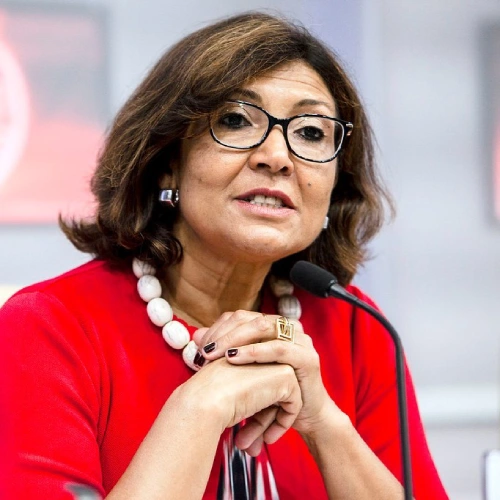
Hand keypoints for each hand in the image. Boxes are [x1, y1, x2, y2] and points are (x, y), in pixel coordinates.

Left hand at [193, 311, 344, 443]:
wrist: (304, 416)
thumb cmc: (274, 392)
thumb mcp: (246, 370)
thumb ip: (224, 350)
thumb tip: (197, 336)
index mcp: (274, 326)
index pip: (241, 317)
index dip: (219, 328)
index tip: (201, 346)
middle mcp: (289, 328)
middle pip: (251, 319)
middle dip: (224, 334)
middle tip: (205, 351)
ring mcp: (300, 340)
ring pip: (264, 328)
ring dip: (236, 340)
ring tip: (215, 355)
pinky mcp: (307, 358)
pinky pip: (279, 348)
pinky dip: (255, 351)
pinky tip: (234, 358)